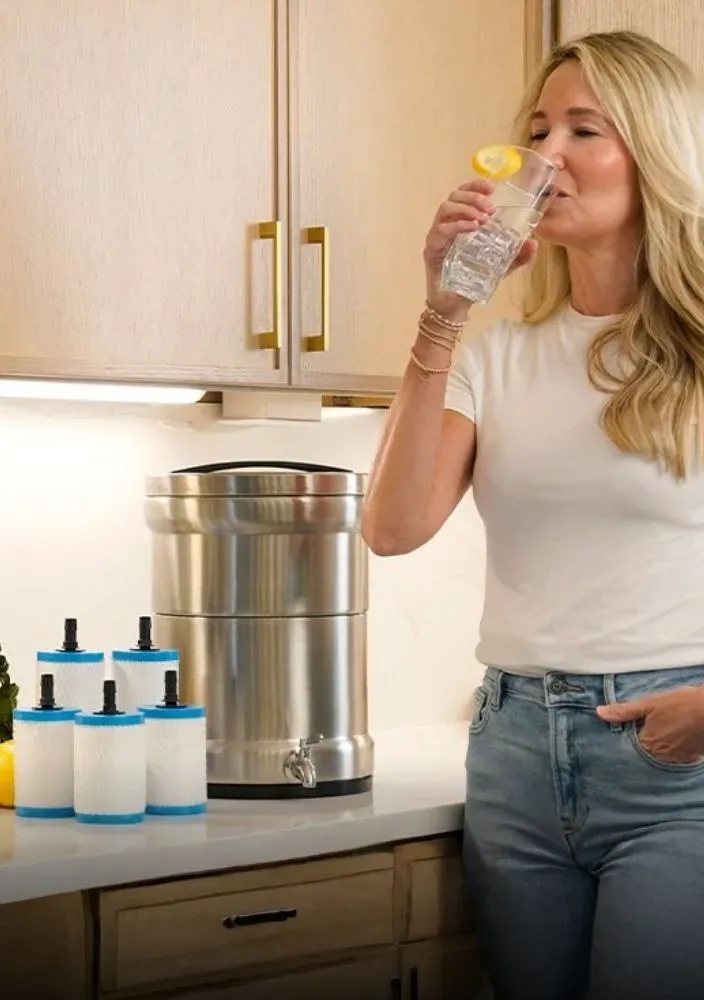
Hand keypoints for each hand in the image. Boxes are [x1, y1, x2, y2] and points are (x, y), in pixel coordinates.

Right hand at [423, 179, 538, 319]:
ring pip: (445, 209)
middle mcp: (448, 225)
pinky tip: (472, 228)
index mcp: (462, 222)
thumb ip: (517, 255)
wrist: (456, 304)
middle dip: (473, 196)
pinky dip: (457, 225)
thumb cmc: (474, 281)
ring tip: (483, 218)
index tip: (492, 187)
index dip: (476, 185)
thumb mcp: (500, 266)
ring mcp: (438, 236)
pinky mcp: (431, 249)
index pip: (465, 194)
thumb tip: (534, 242)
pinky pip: (440, 230)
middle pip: (454, 196)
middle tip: (490, 207)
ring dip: (465, 208)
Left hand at [596, 686, 703, 762]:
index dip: (622, 742)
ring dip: (655, 749)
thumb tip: (599, 712)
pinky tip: (670, 740)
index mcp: (647, 744)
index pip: (627, 749)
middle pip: (643, 754)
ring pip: (659, 757)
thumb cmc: (681, 705)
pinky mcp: (690, 758)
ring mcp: (677, 759)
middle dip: (638, 746)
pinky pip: (675, 758)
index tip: (616, 737)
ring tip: (655, 736)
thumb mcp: (649, 704)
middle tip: (638, 734)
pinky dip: (670, 750)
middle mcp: (661, 757)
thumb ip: (624, 711)